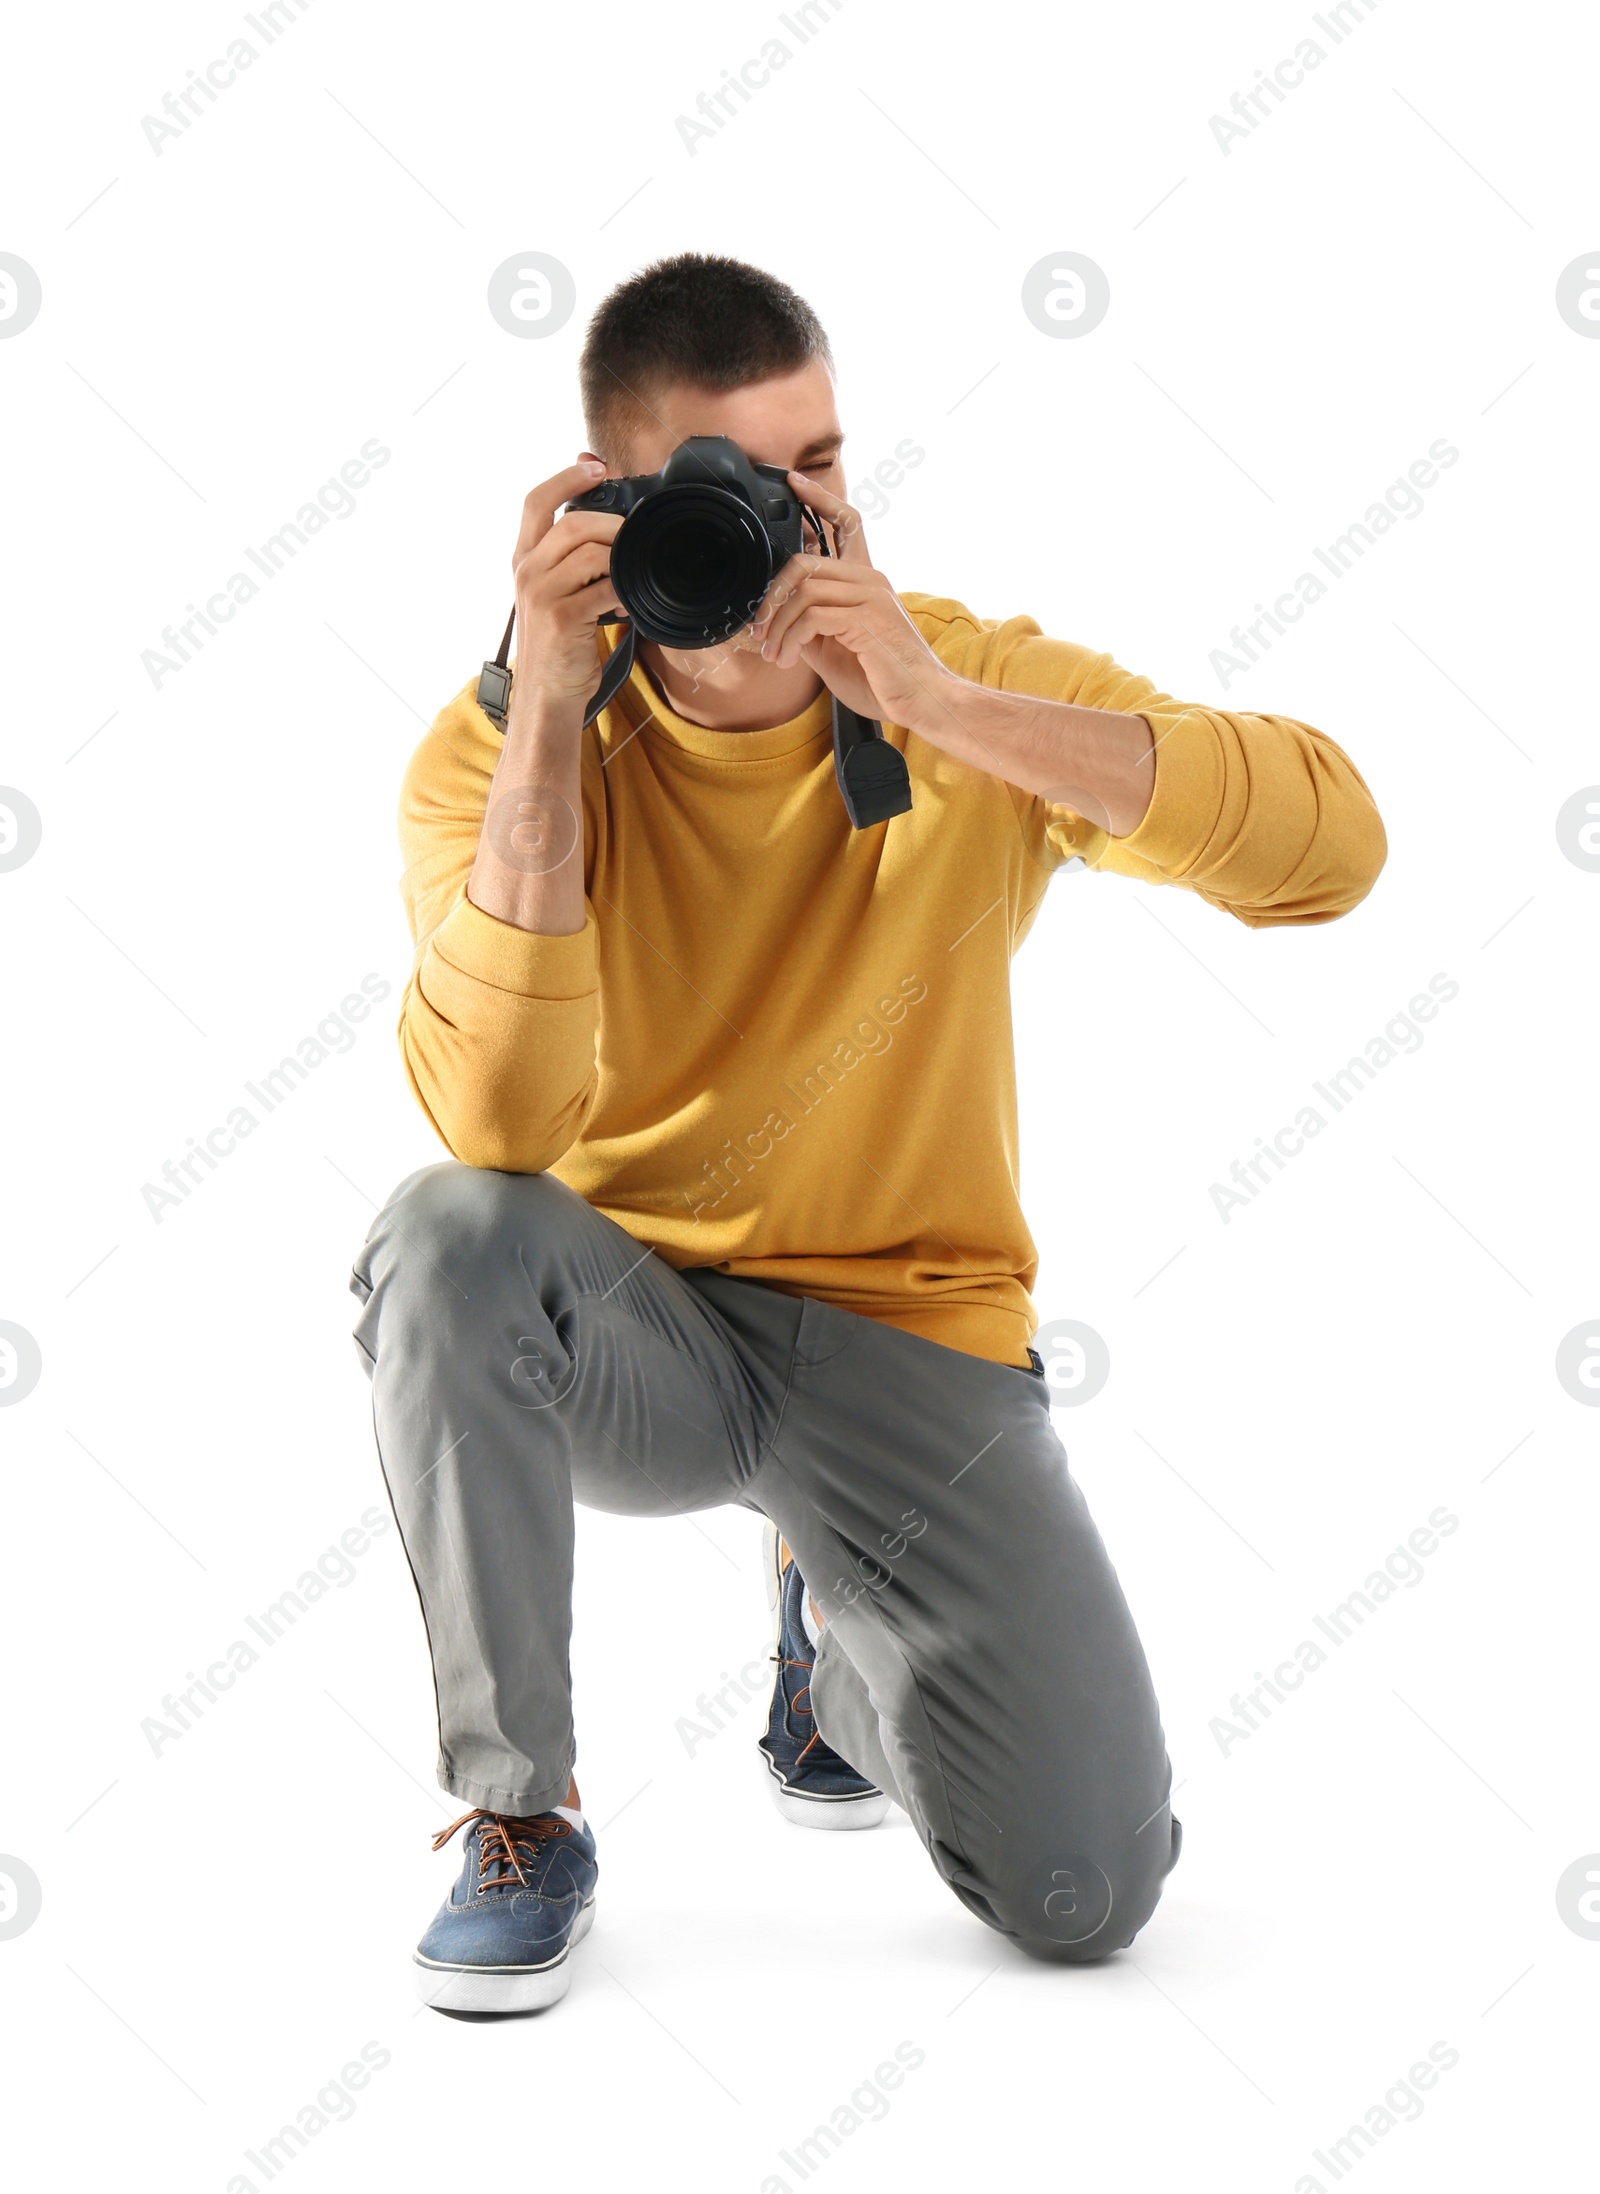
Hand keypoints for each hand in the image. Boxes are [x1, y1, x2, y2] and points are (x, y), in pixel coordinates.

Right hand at [508, 458, 624, 709]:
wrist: (546, 694)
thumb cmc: (558, 645)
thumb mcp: (554, 594)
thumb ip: (572, 562)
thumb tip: (610, 531)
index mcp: (524, 559)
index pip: (537, 502)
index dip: (567, 478)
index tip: (595, 466)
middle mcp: (527, 571)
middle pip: (572, 522)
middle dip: (611, 523)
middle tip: (633, 536)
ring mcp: (540, 593)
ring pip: (590, 552)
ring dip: (621, 558)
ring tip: (631, 574)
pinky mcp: (560, 617)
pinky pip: (603, 588)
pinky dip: (623, 592)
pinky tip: (627, 605)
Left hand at [750, 472, 958, 732]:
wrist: (922, 702)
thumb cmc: (883, 681)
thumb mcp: (835, 649)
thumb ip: (810, 626)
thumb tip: (776, 620)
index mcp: (867, 582)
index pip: (847, 523)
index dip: (819, 499)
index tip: (794, 483)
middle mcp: (870, 580)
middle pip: (806, 560)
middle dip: (772, 595)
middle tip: (759, 627)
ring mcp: (871, 595)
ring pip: (803, 589)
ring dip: (778, 625)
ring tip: (774, 654)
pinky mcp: (867, 617)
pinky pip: (812, 615)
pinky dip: (790, 638)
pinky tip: (789, 659)